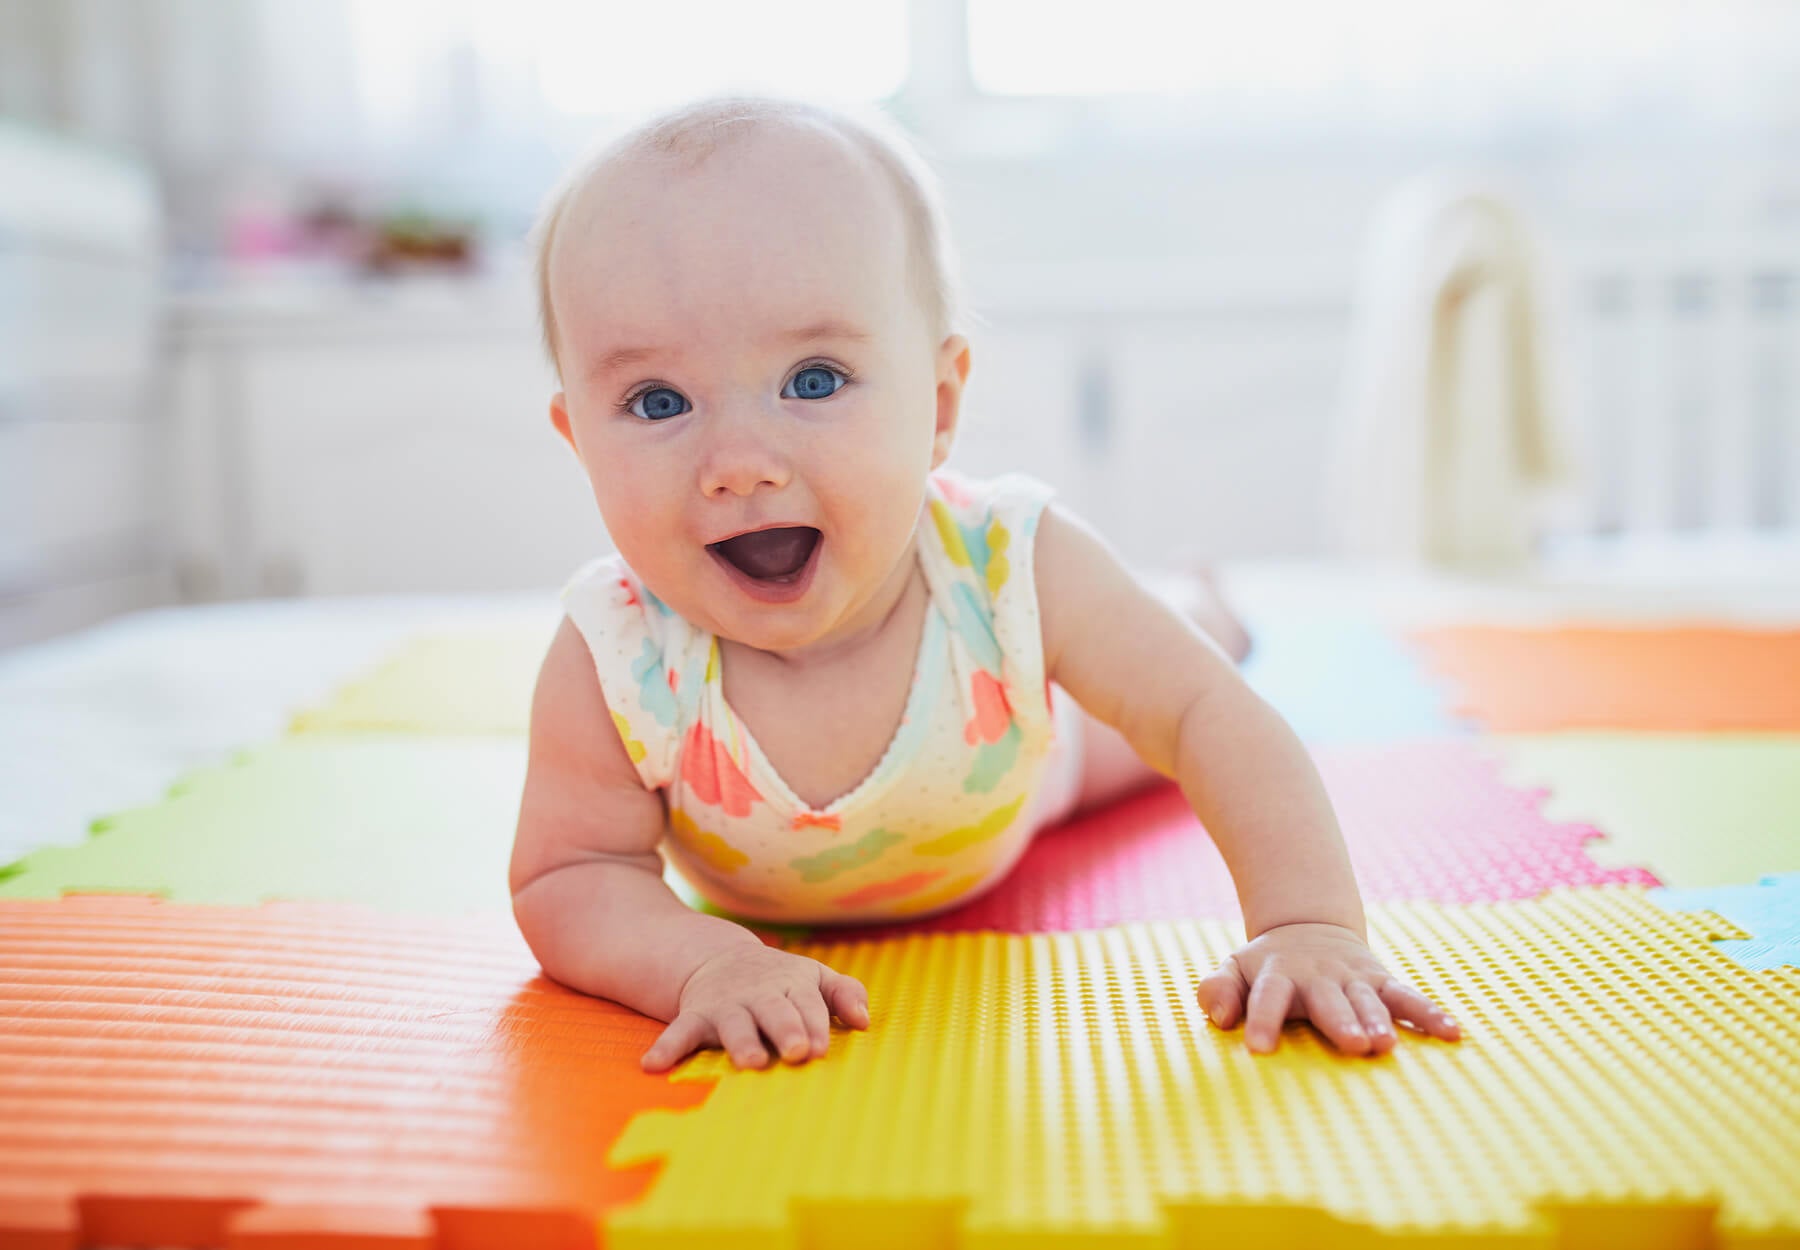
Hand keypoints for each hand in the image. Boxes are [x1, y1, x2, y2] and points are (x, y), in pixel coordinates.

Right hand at [642, 944, 870, 1072]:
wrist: (719, 958)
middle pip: (775, 1010)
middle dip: (786, 1028)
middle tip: (797, 1052)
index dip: (815, 1024)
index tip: (820, 1048)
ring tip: (750, 1062)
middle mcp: (759, 994)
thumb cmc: (780, 979)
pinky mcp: (696, 1015)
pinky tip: (653, 1065)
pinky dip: (667, 1047)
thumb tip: (864, 1021)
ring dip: (741, 1041)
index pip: (808, 1004)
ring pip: (734, 1023)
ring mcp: (726, 1005)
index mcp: (791, 985)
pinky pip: (680, 1031)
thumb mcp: (813, 977)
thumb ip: (844, 993)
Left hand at [1195, 921, 1461, 1055]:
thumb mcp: (1234, 969)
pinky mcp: (1381, 980)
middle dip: (1340, 1022)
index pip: (1267, 996)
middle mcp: (1318, 975)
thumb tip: (1220, 1016)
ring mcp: (1353, 977)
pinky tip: (1452, 1033)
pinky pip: (1407, 996)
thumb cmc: (1266, 966)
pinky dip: (1430, 1013)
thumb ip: (1218, 989)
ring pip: (1369, 999)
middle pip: (1328, 999)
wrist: (1308, 926)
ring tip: (1386, 1045)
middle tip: (1352, 1045)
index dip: (1261, 1019)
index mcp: (1278, 974)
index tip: (1258, 1048)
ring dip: (1379, 1020)